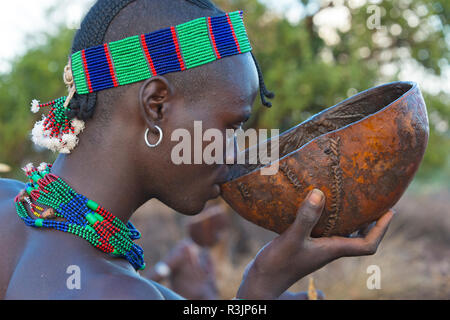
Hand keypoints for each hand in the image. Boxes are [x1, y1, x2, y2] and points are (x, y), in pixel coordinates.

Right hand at [236, 189, 393, 299]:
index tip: (390, 211)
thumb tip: (319, 193)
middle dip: (371, 222)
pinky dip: (330, 220)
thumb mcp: (292, 239)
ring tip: (353, 201)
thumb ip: (305, 218)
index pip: (367, 244)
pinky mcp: (305, 246)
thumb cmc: (278, 264)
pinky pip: (325, 232)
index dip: (381, 229)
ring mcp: (317, 249)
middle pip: (359, 239)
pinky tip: (319, 208)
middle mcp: (328, 250)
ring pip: (343, 235)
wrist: (262, 282)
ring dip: (352, 220)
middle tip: (375, 202)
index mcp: (332, 250)